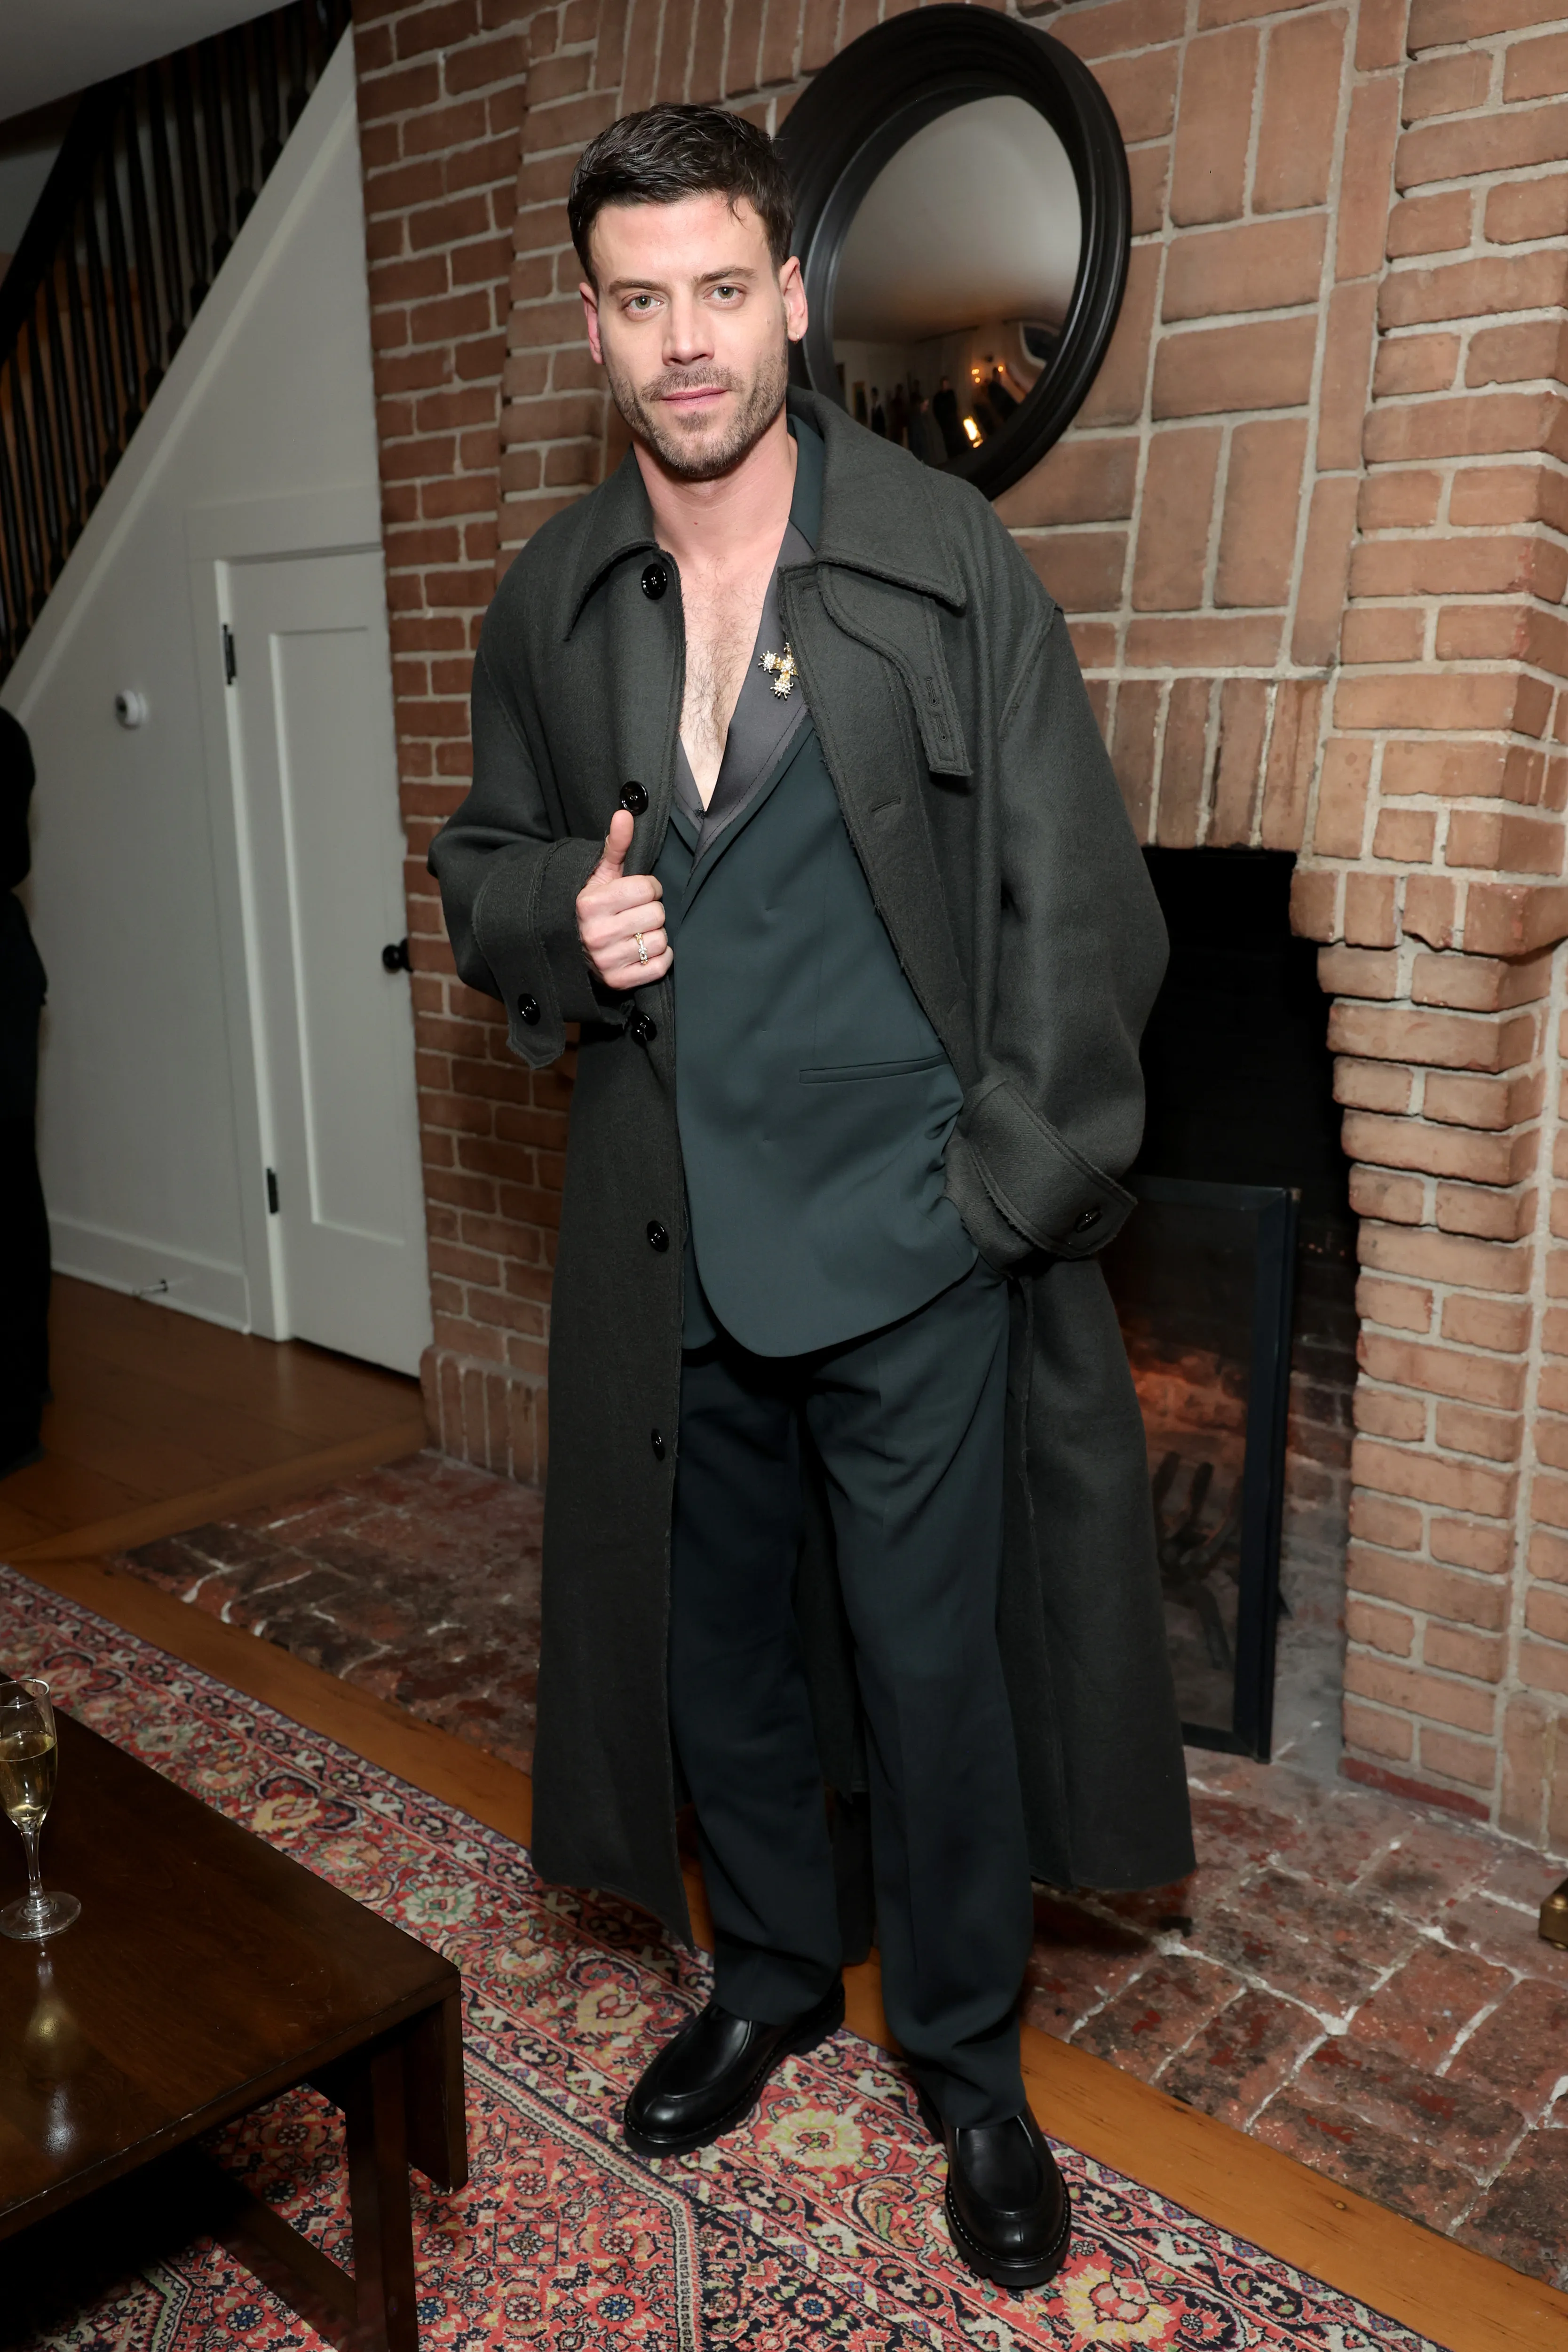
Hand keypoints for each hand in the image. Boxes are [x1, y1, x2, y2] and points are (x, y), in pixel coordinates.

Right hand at [576, 810, 670, 988]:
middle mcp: (597, 934)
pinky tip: (643, 950)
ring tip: (637, 932)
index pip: (647, 889)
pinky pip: (660, 965)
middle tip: (636, 914)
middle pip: (657, 914)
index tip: (639, 892)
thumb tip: (625, 814)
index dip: (649, 888)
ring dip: (655, 935)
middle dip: (651, 911)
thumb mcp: (598, 875)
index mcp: (591, 904)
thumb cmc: (590, 907)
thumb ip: (616, 846)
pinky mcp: (618, 981)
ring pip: (660, 940)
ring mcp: (607, 960)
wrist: (569, 947)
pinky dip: (659, 957)